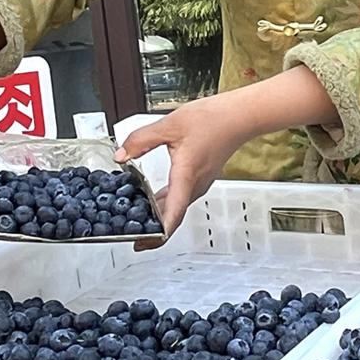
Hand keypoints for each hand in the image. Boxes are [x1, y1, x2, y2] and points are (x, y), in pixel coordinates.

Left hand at [114, 93, 254, 233]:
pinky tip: (154, 200)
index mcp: (187, 175)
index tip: (143, 243)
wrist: (239, 116)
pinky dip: (166, 204)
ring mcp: (200, 183)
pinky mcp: (201, 179)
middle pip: (173, 216)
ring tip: (138, 223)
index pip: (173, 213)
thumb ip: (141, 140)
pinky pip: (182, 198)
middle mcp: (195, 185)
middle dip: (154, 230)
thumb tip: (121, 155)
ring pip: (177, 208)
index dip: (159, 233)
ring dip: (159, 217)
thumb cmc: (213, 119)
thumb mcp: (169, 125)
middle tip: (133, 238)